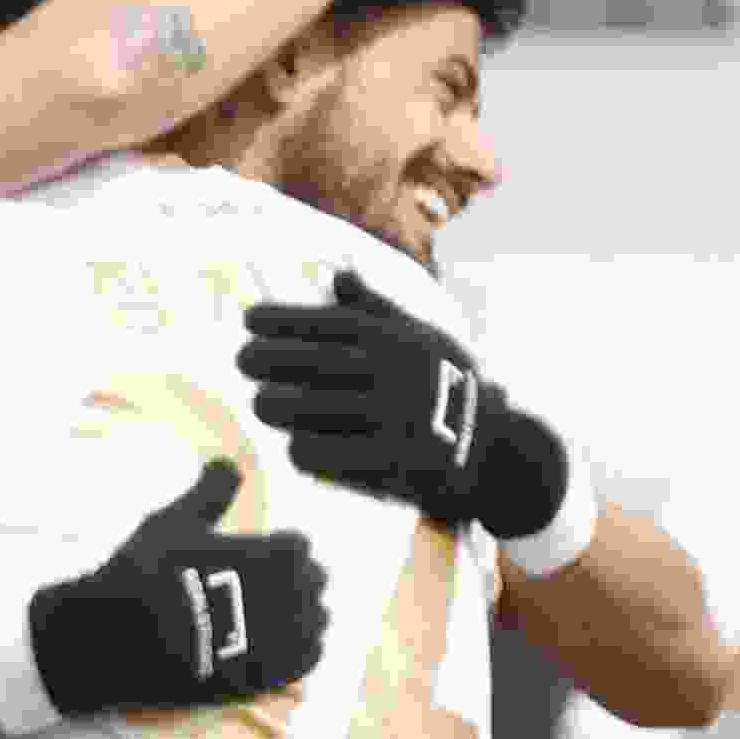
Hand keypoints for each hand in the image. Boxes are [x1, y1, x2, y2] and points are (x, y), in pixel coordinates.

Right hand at [22, 458, 330, 719]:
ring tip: (266, 615)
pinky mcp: (270, 678)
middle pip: (312, 582)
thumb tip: (228, 461)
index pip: (299, 546)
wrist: (114, 641)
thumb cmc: (140, 575)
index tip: (256, 555)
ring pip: (316, 621)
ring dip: (299, 614)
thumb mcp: (174, 520)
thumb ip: (211, 491)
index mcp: (271, 554)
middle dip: (291, 579)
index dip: (277, 547)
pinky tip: (273, 643)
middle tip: (258, 585)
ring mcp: (281, 642)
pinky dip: (297, 648)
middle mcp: (286, 597)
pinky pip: (307, 659)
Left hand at [235, 277, 572, 543]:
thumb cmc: (450, 386)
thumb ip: (377, 309)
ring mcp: (396, 420)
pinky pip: (332, 454)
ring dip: (281, 406)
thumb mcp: (424, 338)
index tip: (248, 320)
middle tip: (241, 359)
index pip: (329, 323)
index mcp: (399, 339)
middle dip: (269, 359)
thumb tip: (336, 274)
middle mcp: (396, 374)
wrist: (498, 449)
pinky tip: (295, 444)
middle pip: (314, 364)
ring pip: (315, 411)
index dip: (284, 319)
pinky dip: (308, 448)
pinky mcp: (395, 464)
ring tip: (262, 404)